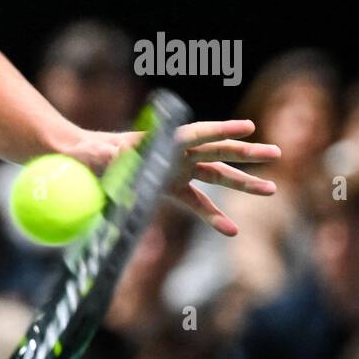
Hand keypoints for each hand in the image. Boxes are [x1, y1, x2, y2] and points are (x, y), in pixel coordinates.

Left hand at [77, 120, 281, 236]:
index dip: (220, 130)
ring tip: (272, 190)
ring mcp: (176, 170)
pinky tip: (232, 230)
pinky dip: (213, 216)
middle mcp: (173, 154)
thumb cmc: (85, 154)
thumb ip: (101, 155)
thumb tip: (110, 152)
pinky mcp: (170, 187)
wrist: (82, 160)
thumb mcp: (90, 153)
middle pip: (215, 152)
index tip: (248, 127)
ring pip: (216, 175)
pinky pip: (197, 203)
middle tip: (276, 153)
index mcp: (157, 142)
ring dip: (244, 183)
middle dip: (245, 154)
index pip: (194, 134)